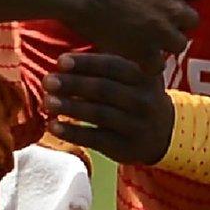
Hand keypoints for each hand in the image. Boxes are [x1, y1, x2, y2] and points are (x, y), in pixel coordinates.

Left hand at [44, 52, 174, 164]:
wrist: (163, 133)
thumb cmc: (135, 96)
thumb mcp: (132, 77)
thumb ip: (106, 67)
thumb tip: (62, 62)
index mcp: (144, 75)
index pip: (113, 66)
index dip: (86, 63)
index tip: (61, 61)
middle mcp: (143, 100)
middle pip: (104, 89)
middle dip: (74, 84)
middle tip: (48, 81)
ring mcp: (136, 125)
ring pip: (99, 114)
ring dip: (71, 107)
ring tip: (47, 102)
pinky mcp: (126, 147)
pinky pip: (96, 139)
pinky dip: (73, 132)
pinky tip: (53, 125)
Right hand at [60, 0, 203, 65]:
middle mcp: (173, 6)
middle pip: (192, 20)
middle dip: (176, 21)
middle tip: (157, 21)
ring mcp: (160, 31)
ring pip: (179, 44)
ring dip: (165, 42)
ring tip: (148, 40)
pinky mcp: (143, 51)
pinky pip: (158, 66)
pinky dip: (148, 64)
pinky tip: (136, 57)